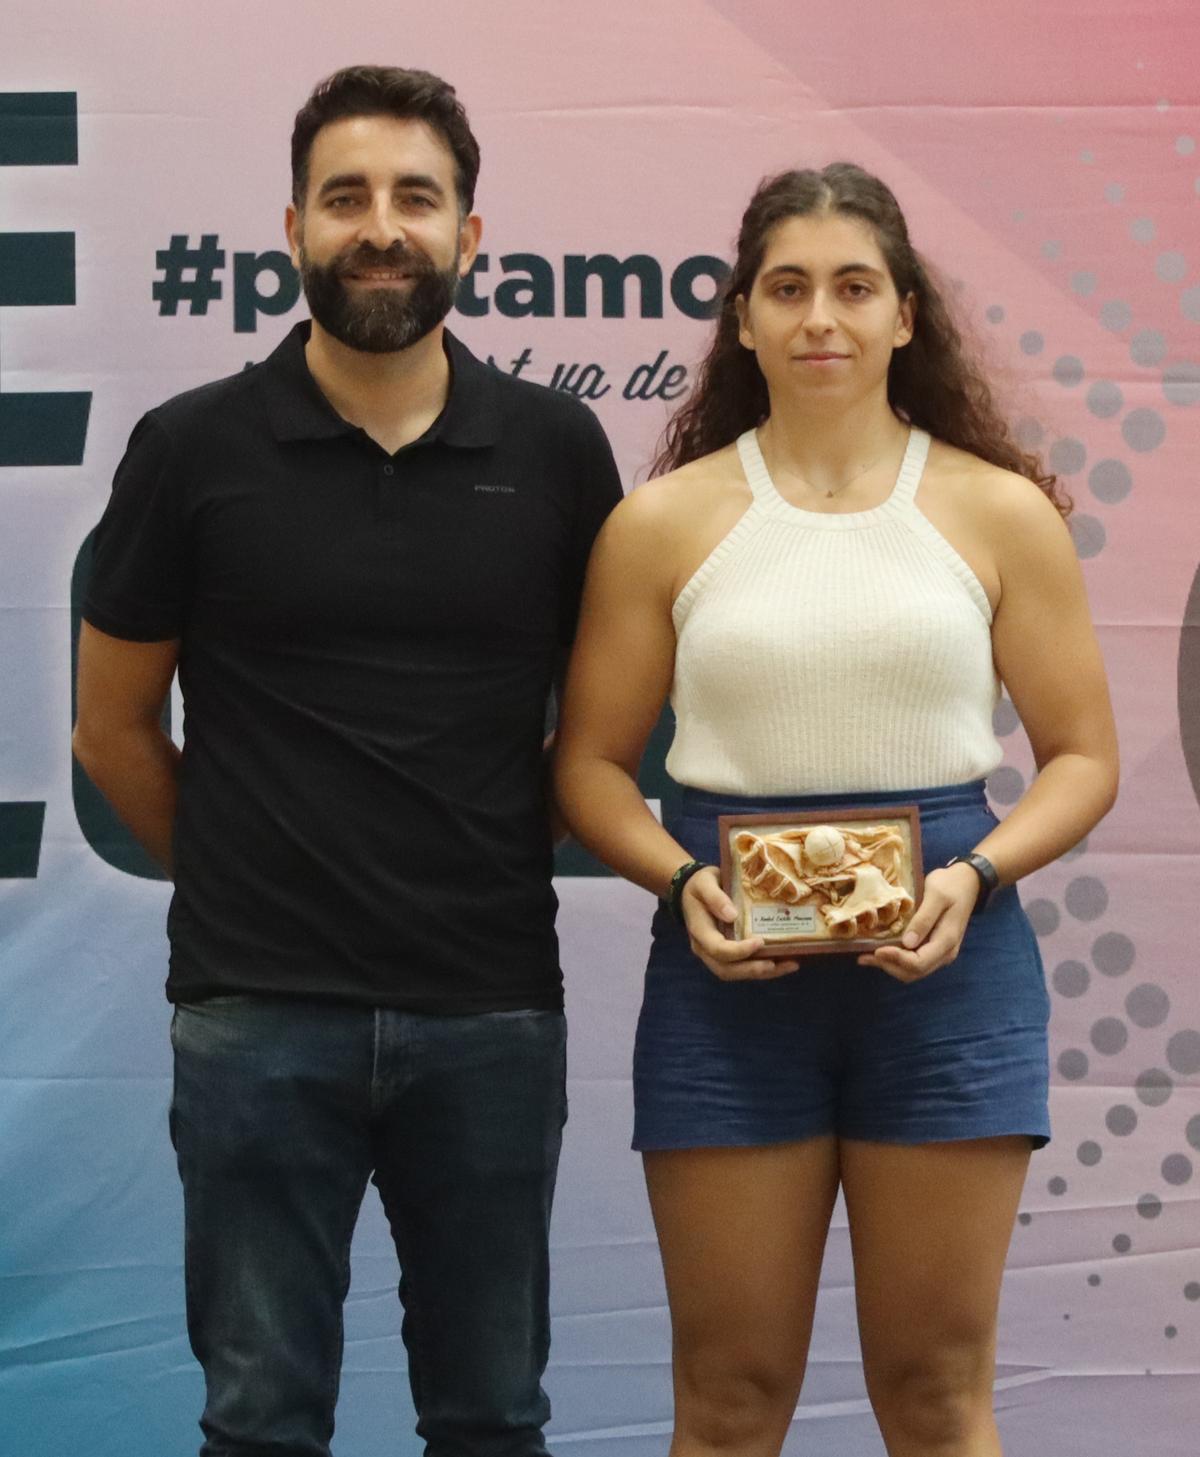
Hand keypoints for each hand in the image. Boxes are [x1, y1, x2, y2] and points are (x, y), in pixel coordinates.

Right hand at [680, 867, 799, 980]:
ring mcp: (714, 954)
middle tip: (777, 964)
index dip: (739, 950)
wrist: (692, 890)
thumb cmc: (699, 885)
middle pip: (726, 970)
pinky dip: (762, 968)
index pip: (718, 949)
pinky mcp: (726, 954)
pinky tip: (783, 962)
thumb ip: (715, 897)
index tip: (760, 941)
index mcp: (699, 931)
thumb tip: (732, 915)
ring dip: (762, 973)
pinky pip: (742, 967)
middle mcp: (705, 948)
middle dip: (753, 970)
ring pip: (735, 973)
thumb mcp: (704, 883)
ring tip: (789, 965)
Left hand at [856, 862, 980, 982]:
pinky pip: (913, 962)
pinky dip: (895, 960)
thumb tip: (907, 943)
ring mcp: (939, 953)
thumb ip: (924, 919)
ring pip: (912, 971)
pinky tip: (879, 951)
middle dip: (888, 966)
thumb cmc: (951, 886)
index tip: (877, 949)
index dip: (896, 959)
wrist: (967, 882)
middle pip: (914, 972)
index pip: (919, 963)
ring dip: (890, 966)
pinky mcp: (932, 948)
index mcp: (946, 941)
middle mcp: (944, 953)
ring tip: (866, 956)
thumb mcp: (936, 896)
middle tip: (865, 955)